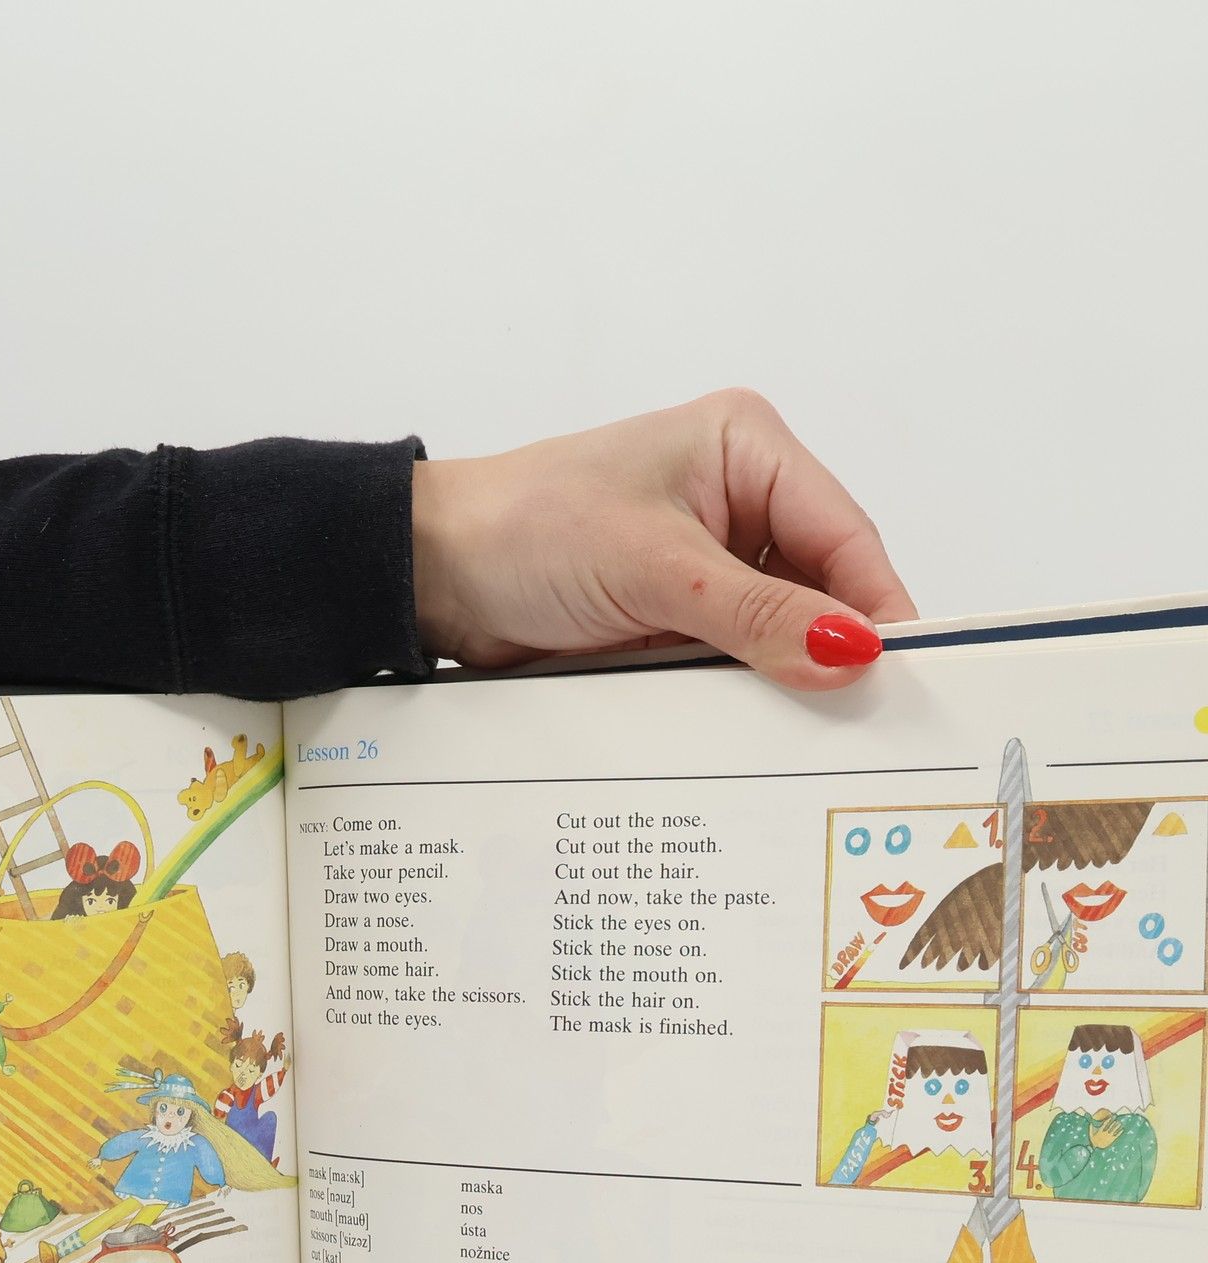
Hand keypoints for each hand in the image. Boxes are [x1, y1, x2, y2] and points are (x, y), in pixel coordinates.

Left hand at [411, 389, 916, 691]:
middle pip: (822, 589)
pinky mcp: (674, 618)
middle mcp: (737, 501)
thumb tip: (852, 651)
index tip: (900, 679)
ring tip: (811, 741)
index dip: (877, 608)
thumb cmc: (526, 530)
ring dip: (785, 682)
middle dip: (834, 652)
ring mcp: (706, 566)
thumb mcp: (654, 568)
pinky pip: (732, 663)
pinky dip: (741, 697)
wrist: (433, 574)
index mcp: (747, 450)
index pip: (845, 535)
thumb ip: (757, 612)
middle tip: (865, 728)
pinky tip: (755, 736)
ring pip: (781, 635)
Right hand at [1090, 1115, 1122, 1150]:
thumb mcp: (1091, 1134)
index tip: (1111, 1117)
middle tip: (1117, 1119)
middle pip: (1110, 1127)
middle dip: (1114, 1122)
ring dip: (1117, 1126)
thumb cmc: (1094, 1141)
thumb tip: (1090, 1123)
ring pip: (1114, 1130)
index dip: (1108, 1120)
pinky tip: (1122, 1130)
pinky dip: (1119, 1132)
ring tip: (1120, 1123)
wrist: (1097, 1148)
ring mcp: (1109, 1136)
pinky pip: (1116, 1135)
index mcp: (1100, 1131)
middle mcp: (1105, 1133)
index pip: (1105, 1124)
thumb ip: (1091, 1128)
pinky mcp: (1112, 1140)